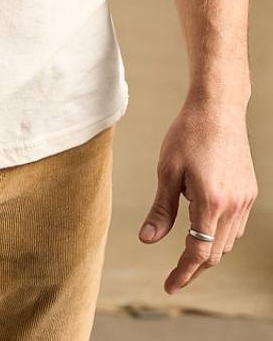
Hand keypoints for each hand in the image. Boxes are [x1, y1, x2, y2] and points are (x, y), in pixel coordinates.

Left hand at [139, 96, 257, 293]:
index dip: (183, 273)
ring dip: (208, 251)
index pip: (198, 252)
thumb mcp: (167, 171)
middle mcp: (234, 206)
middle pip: (215, 252)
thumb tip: (148, 240)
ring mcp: (245, 200)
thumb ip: (161, 210)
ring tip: (186, 254)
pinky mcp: (249, 192)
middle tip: (174, 276)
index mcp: (211, 203)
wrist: (217, 109)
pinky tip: (203, 227)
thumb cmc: (187, 134)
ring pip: (227, 241)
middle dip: (194, 267)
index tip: (169, 286)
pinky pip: (235, 225)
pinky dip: (219, 234)